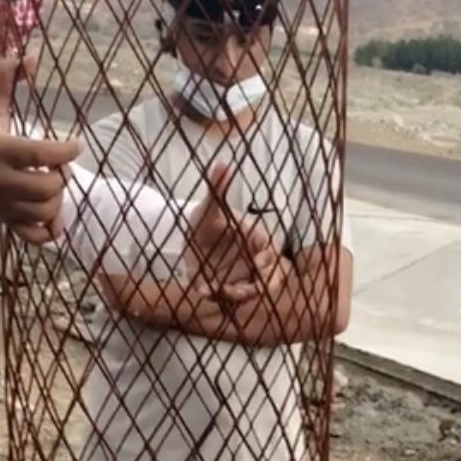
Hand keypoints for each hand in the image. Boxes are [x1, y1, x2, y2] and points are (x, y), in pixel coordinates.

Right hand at [0, 54, 81, 242]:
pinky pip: (35, 237)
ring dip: (58, 200)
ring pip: (44, 212)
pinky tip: (53, 216)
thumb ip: (5, 79)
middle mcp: (1, 181)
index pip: (39, 155)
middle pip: (47, 188)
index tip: (75, 143)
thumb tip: (30, 55)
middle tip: (59, 167)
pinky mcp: (7, 223)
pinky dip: (50, 231)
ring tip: (53, 186)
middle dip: (62, 177)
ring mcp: (4, 206)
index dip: (65, 151)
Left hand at [186, 165, 281, 302]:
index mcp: (256, 240)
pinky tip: (202, 291)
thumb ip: (216, 189)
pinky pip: (228, 298)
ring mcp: (243, 277)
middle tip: (237, 290)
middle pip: (268, 279)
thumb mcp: (208, 208)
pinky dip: (218, 297)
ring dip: (235, 295)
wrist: (189, 242)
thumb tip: (221, 162)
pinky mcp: (227, 289)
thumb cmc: (205, 223)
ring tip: (214, 291)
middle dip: (256, 287)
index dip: (268, 261)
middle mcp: (255, 261)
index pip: (271, 252)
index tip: (258, 265)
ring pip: (250, 292)